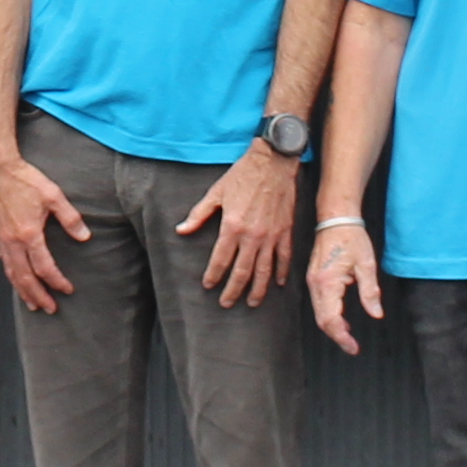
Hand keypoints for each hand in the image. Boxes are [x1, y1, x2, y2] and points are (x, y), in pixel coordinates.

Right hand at [0, 143, 85, 311]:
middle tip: (49, 308)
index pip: (44, 267)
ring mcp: (1, 240)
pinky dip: (12, 276)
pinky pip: (4, 263)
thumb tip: (84, 236)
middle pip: (25, 278)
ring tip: (32, 304)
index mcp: (28, 234)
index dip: (57, 281)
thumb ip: (70, 218)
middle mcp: (12, 241)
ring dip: (23, 291)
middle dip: (38, 296)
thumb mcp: (53, 195)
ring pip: (12, 273)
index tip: (67, 289)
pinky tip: (17, 280)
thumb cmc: (25, 179)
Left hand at [179, 143, 298, 306]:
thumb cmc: (242, 176)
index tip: (208, 286)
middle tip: (226, 303)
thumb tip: (181, 230)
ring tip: (251, 302)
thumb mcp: (216, 193)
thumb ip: (198, 215)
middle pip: (242, 271)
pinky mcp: (285, 231)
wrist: (273, 162)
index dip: (213, 275)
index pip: (220, 260)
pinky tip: (278, 284)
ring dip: (257, 289)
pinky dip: (281, 272)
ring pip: (264, 270)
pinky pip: (284, 258)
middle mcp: (252, 236)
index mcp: (232, 227)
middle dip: (233, 290)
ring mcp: (271, 236)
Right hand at [307, 220, 384, 357]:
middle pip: (322, 320)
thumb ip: (370, 292)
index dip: (342, 337)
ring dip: (332, 327)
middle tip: (352, 347)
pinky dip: (329, 315)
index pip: (331, 319)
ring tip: (349, 335)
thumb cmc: (351, 238)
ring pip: (319, 313)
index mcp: (327, 282)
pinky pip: (319, 303)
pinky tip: (342, 319)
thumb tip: (376, 313)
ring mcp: (312, 281)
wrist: (336, 218)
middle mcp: (315, 284)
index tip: (353, 347)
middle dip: (337, 336)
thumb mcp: (366, 265)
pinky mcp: (314, 278)